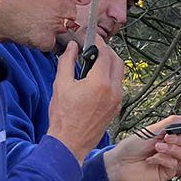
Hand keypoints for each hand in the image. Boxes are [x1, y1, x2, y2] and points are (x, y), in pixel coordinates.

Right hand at [47, 35, 124, 159]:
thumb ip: (67, 61)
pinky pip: (117, 87)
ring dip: (109, 64)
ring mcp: (117, 101)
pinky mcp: (116, 108)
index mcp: (99, 83)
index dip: (98, 42)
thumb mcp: (60, 84)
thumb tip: (72, 47)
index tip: (91, 37)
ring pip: (119, 74)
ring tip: (93, 63)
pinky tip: (96, 79)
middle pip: (117, 61)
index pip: (105, 54)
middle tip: (93, 48)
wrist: (69, 143)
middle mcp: (113, 91)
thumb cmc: (63, 117)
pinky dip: (110, 78)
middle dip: (107, 51)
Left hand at [104, 126, 180, 180]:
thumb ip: (172, 123)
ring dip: (172, 149)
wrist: (119, 163)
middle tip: (166, 137)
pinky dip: (163, 159)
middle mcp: (174, 149)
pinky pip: (174, 164)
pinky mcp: (167, 173)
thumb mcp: (152, 130)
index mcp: (172, 137)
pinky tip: (151, 159)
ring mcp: (172, 161)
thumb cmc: (132, 146)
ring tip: (157, 147)